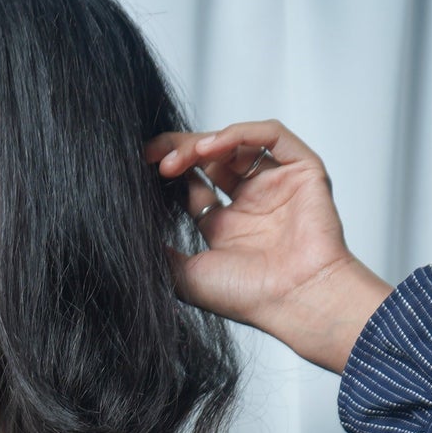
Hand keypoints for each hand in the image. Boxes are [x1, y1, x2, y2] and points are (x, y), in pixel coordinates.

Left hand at [145, 119, 392, 373]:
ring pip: (238, 143)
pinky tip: (213, 147)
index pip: (194, 185)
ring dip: (205, 142)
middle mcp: (251, 205)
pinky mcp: (302, 170)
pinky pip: (271, 135)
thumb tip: (129, 237)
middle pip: (212, 160)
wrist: (294, 299)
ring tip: (182, 157)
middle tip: (157, 156)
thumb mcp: (185, 277)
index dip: (172, 171)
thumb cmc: (248, 297)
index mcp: (227, 229)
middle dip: (182, 152)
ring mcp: (276, 186)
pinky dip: (239, 133)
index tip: (145, 164)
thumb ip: (160, 255)